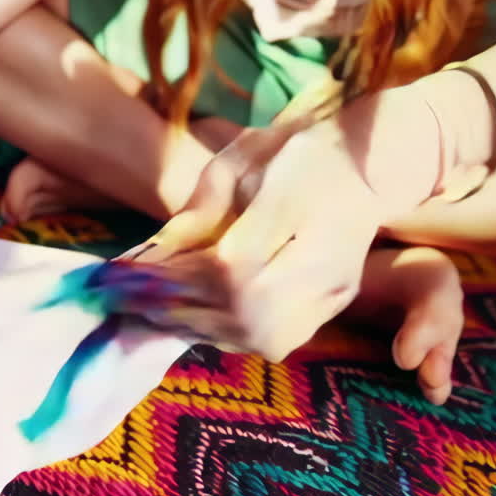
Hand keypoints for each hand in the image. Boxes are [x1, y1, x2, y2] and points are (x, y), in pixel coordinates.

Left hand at [117, 87, 445, 360]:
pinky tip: (196, 317)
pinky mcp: (329, 312)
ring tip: (154, 310)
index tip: (129, 275)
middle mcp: (326, 267)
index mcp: (303, 213)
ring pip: (256, 336)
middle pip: (242, 312)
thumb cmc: (293, 153)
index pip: (229, 267)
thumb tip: (154, 256)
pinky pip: (271, 341)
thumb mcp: (239, 162)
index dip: (173, 278)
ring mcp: (332, 297)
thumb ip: (199, 209)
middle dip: (177, 308)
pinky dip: (226, 335)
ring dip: (198, 327)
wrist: (365, 166)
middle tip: (130, 299)